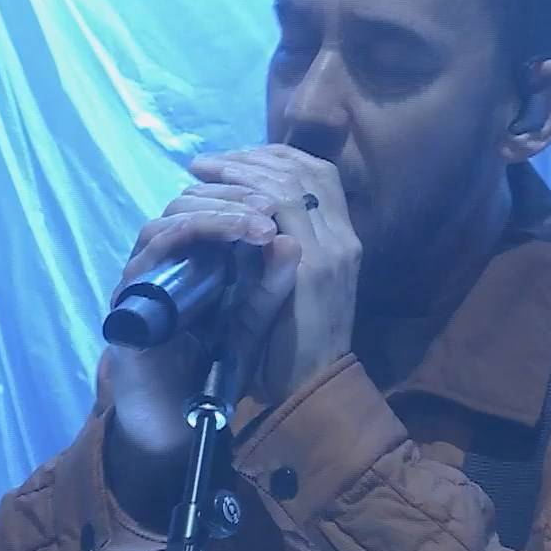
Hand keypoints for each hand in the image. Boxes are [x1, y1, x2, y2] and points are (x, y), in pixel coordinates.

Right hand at [104, 169, 284, 466]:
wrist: (179, 418)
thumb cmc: (215, 366)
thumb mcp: (255, 320)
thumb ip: (273, 285)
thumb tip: (290, 239)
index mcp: (195, 256)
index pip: (214, 202)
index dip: (246, 194)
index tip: (282, 202)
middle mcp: (165, 257)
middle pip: (191, 199)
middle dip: (234, 197)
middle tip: (270, 208)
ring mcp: (142, 273)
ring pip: (170, 218)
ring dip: (217, 214)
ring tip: (257, 225)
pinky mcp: (128, 296)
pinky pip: (151, 252)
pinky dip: (185, 236)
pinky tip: (220, 242)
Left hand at [187, 145, 360, 404]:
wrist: (311, 393)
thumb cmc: (296, 352)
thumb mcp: (295, 294)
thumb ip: (284, 258)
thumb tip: (251, 224)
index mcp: (345, 243)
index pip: (321, 177)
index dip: (278, 160)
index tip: (239, 161)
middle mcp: (344, 239)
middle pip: (307, 169)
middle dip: (255, 157)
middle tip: (213, 160)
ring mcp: (330, 249)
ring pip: (291, 181)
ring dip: (243, 168)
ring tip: (205, 168)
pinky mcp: (311, 264)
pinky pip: (279, 207)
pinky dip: (246, 192)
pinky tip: (216, 193)